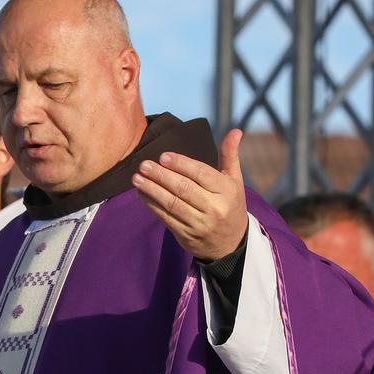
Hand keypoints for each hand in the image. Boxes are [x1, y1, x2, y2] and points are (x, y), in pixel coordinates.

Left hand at [132, 127, 248, 261]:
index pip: (202, 174)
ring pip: (172, 203)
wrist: (230, 243)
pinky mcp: (186, 235)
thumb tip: (236, 130)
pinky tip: (141, 193)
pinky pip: (166, 218)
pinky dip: (151, 205)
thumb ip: (230, 155)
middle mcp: (214, 208)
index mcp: (227, 191)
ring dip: (152, 190)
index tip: (163, 156)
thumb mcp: (234, 181)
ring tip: (137, 178)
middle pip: (184, 189)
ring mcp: (200, 224)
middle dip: (161, 176)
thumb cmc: (230, 204)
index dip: (181, 164)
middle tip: (144, 165)